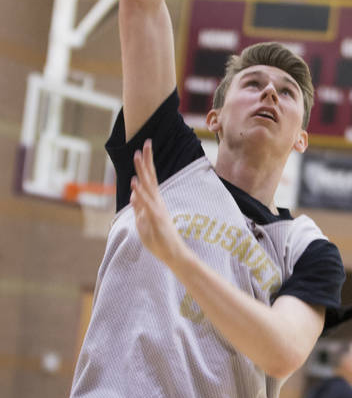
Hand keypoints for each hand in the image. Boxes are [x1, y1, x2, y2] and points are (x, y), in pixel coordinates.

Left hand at [131, 140, 183, 265]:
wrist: (173, 254)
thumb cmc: (159, 240)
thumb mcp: (143, 221)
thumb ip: (139, 207)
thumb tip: (132, 193)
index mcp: (154, 201)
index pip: (149, 179)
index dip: (147, 163)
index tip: (144, 148)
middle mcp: (157, 201)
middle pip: (150, 177)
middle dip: (147, 160)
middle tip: (146, 143)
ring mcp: (157, 208)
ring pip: (148, 185)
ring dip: (142, 170)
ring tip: (137, 155)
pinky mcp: (156, 217)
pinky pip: (146, 203)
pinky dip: (140, 192)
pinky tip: (134, 182)